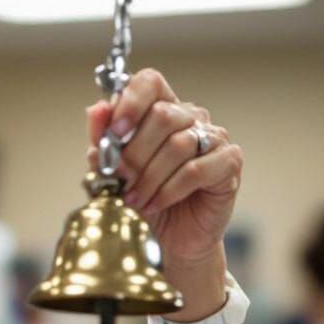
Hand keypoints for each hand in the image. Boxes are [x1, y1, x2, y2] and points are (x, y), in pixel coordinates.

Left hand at [85, 68, 242, 269]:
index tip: (114, 132)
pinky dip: (168, 190)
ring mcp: (214, 138)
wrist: (169, 240)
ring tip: (133, 200)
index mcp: (162, 110)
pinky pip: (195, 170)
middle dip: (134, 153)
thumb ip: (103, 143)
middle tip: (120, 180)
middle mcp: (191, 117)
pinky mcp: (228, 163)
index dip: (130, 102)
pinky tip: (154, 204)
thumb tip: (95, 110)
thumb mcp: (113, 174)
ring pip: (178, 145)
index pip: (150, 83)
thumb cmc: (143, 202)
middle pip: (162, 115)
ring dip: (149, 178)